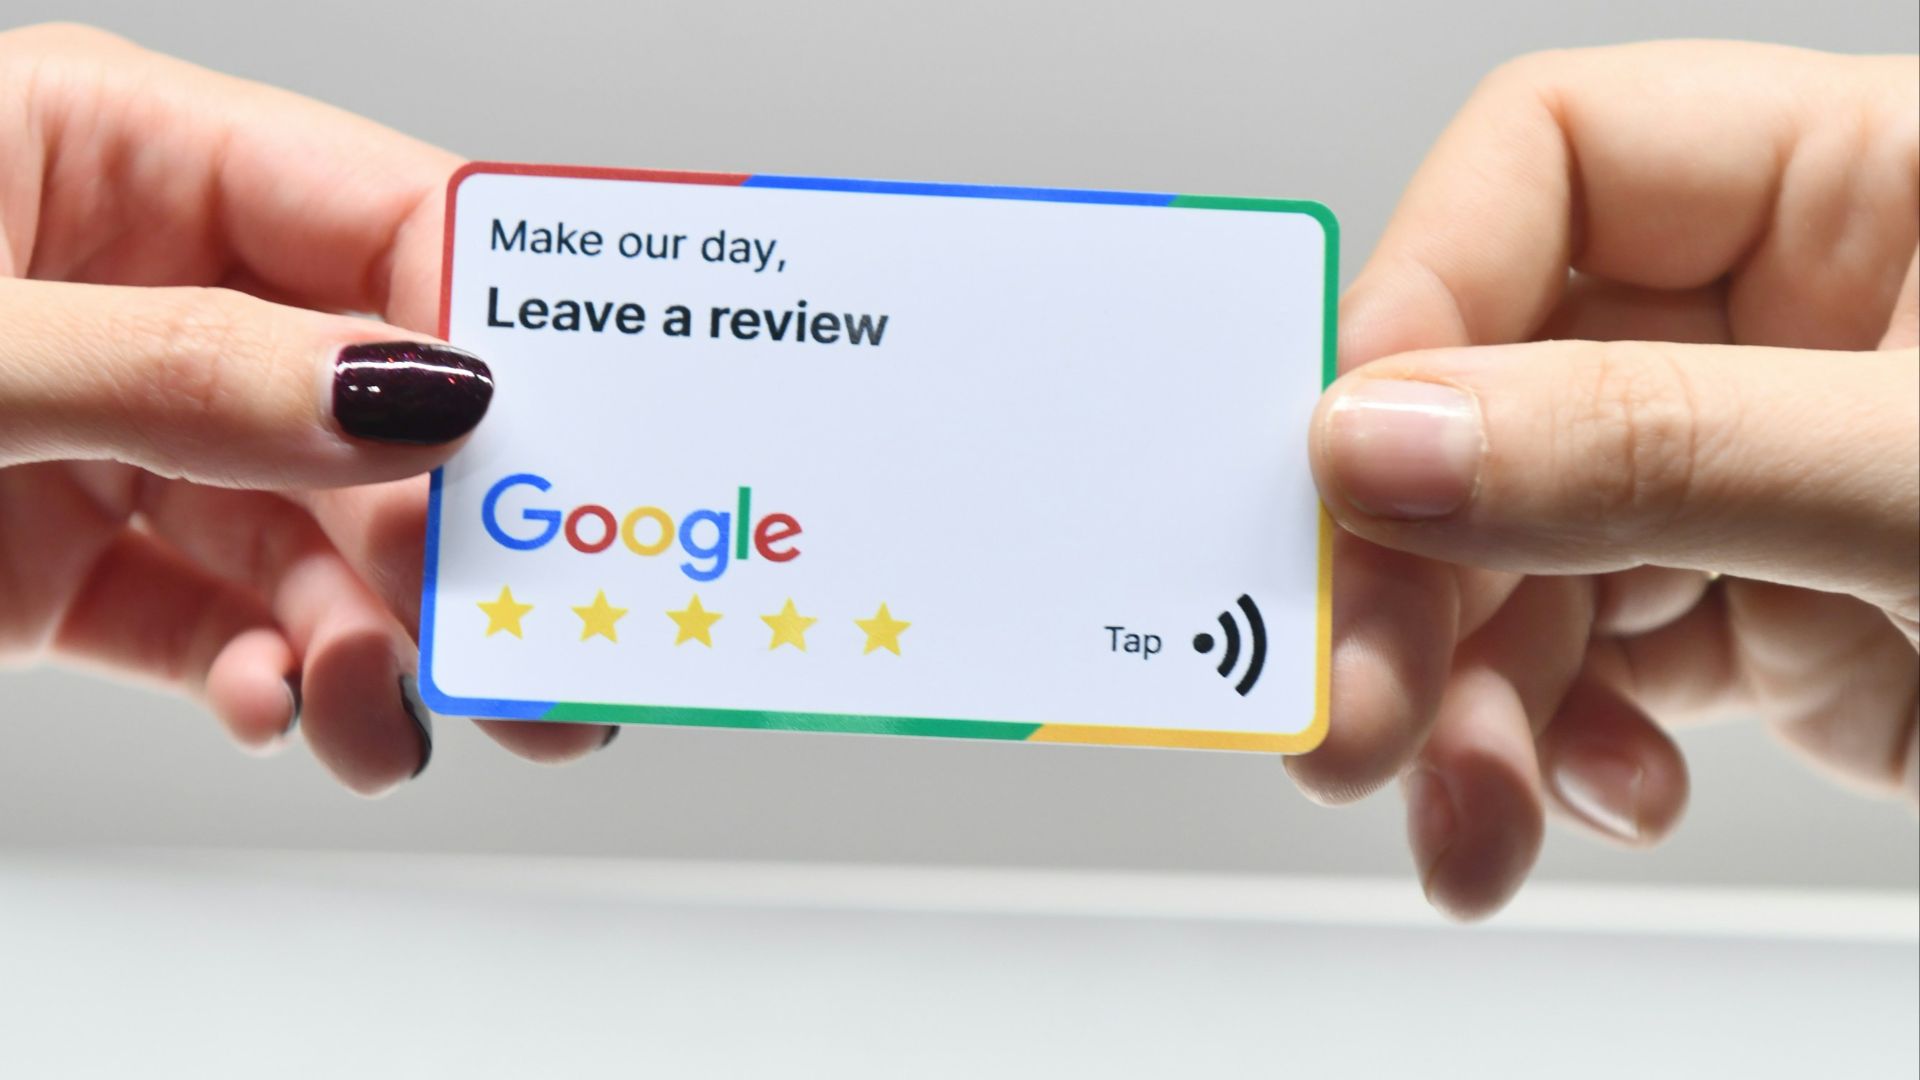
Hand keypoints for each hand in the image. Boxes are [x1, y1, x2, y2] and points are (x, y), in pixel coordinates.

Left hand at [0, 24, 614, 792]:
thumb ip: (186, 368)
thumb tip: (408, 396)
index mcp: (105, 148)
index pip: (382, 217)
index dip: (507, 325)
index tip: (596, 441)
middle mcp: (132, 285)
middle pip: (379, 401)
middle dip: (469, 528)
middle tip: (553, 638)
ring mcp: (110, 430)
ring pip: (318, 536)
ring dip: (375, 636)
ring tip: (388, 705)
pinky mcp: (67, 562)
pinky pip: (220, 622)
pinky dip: (268, 681)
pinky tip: (272, 704)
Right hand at [1297, 41, 1918, 918]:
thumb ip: (1655, 452)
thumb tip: (1384, 439)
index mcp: (1874, 184)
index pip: (1562, 162)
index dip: (1430, 293)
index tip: (1348, 456)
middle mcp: (1802, 321)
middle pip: (1502, 387)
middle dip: (1417, 562)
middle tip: (1358, 698)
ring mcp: (1773, 477)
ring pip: (1523, 550)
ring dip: (1466, 698)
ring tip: (1460, 817)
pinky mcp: (1776, 617)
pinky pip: (1591, 657)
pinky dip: (1555, 742)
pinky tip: (1587, 792)